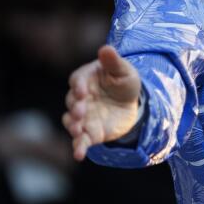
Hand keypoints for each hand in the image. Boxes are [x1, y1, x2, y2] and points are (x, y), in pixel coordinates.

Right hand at [62, 44, 141, 160]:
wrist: (133, 104)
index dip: (78, 85)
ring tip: (77, 130)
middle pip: (71, 101)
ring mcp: (83, 116)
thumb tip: (105, 48)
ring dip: (72, 126)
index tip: (82, 91)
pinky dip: (78, 147)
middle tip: (80, 111)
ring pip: (71, 121)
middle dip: (75, 107)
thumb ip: (113, 61)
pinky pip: (81, 140)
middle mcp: (80, 98)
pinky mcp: (89, 132)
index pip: (77, 80)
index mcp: (86, 78)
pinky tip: (78, 155)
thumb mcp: (124, 70)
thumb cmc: (125, 81)